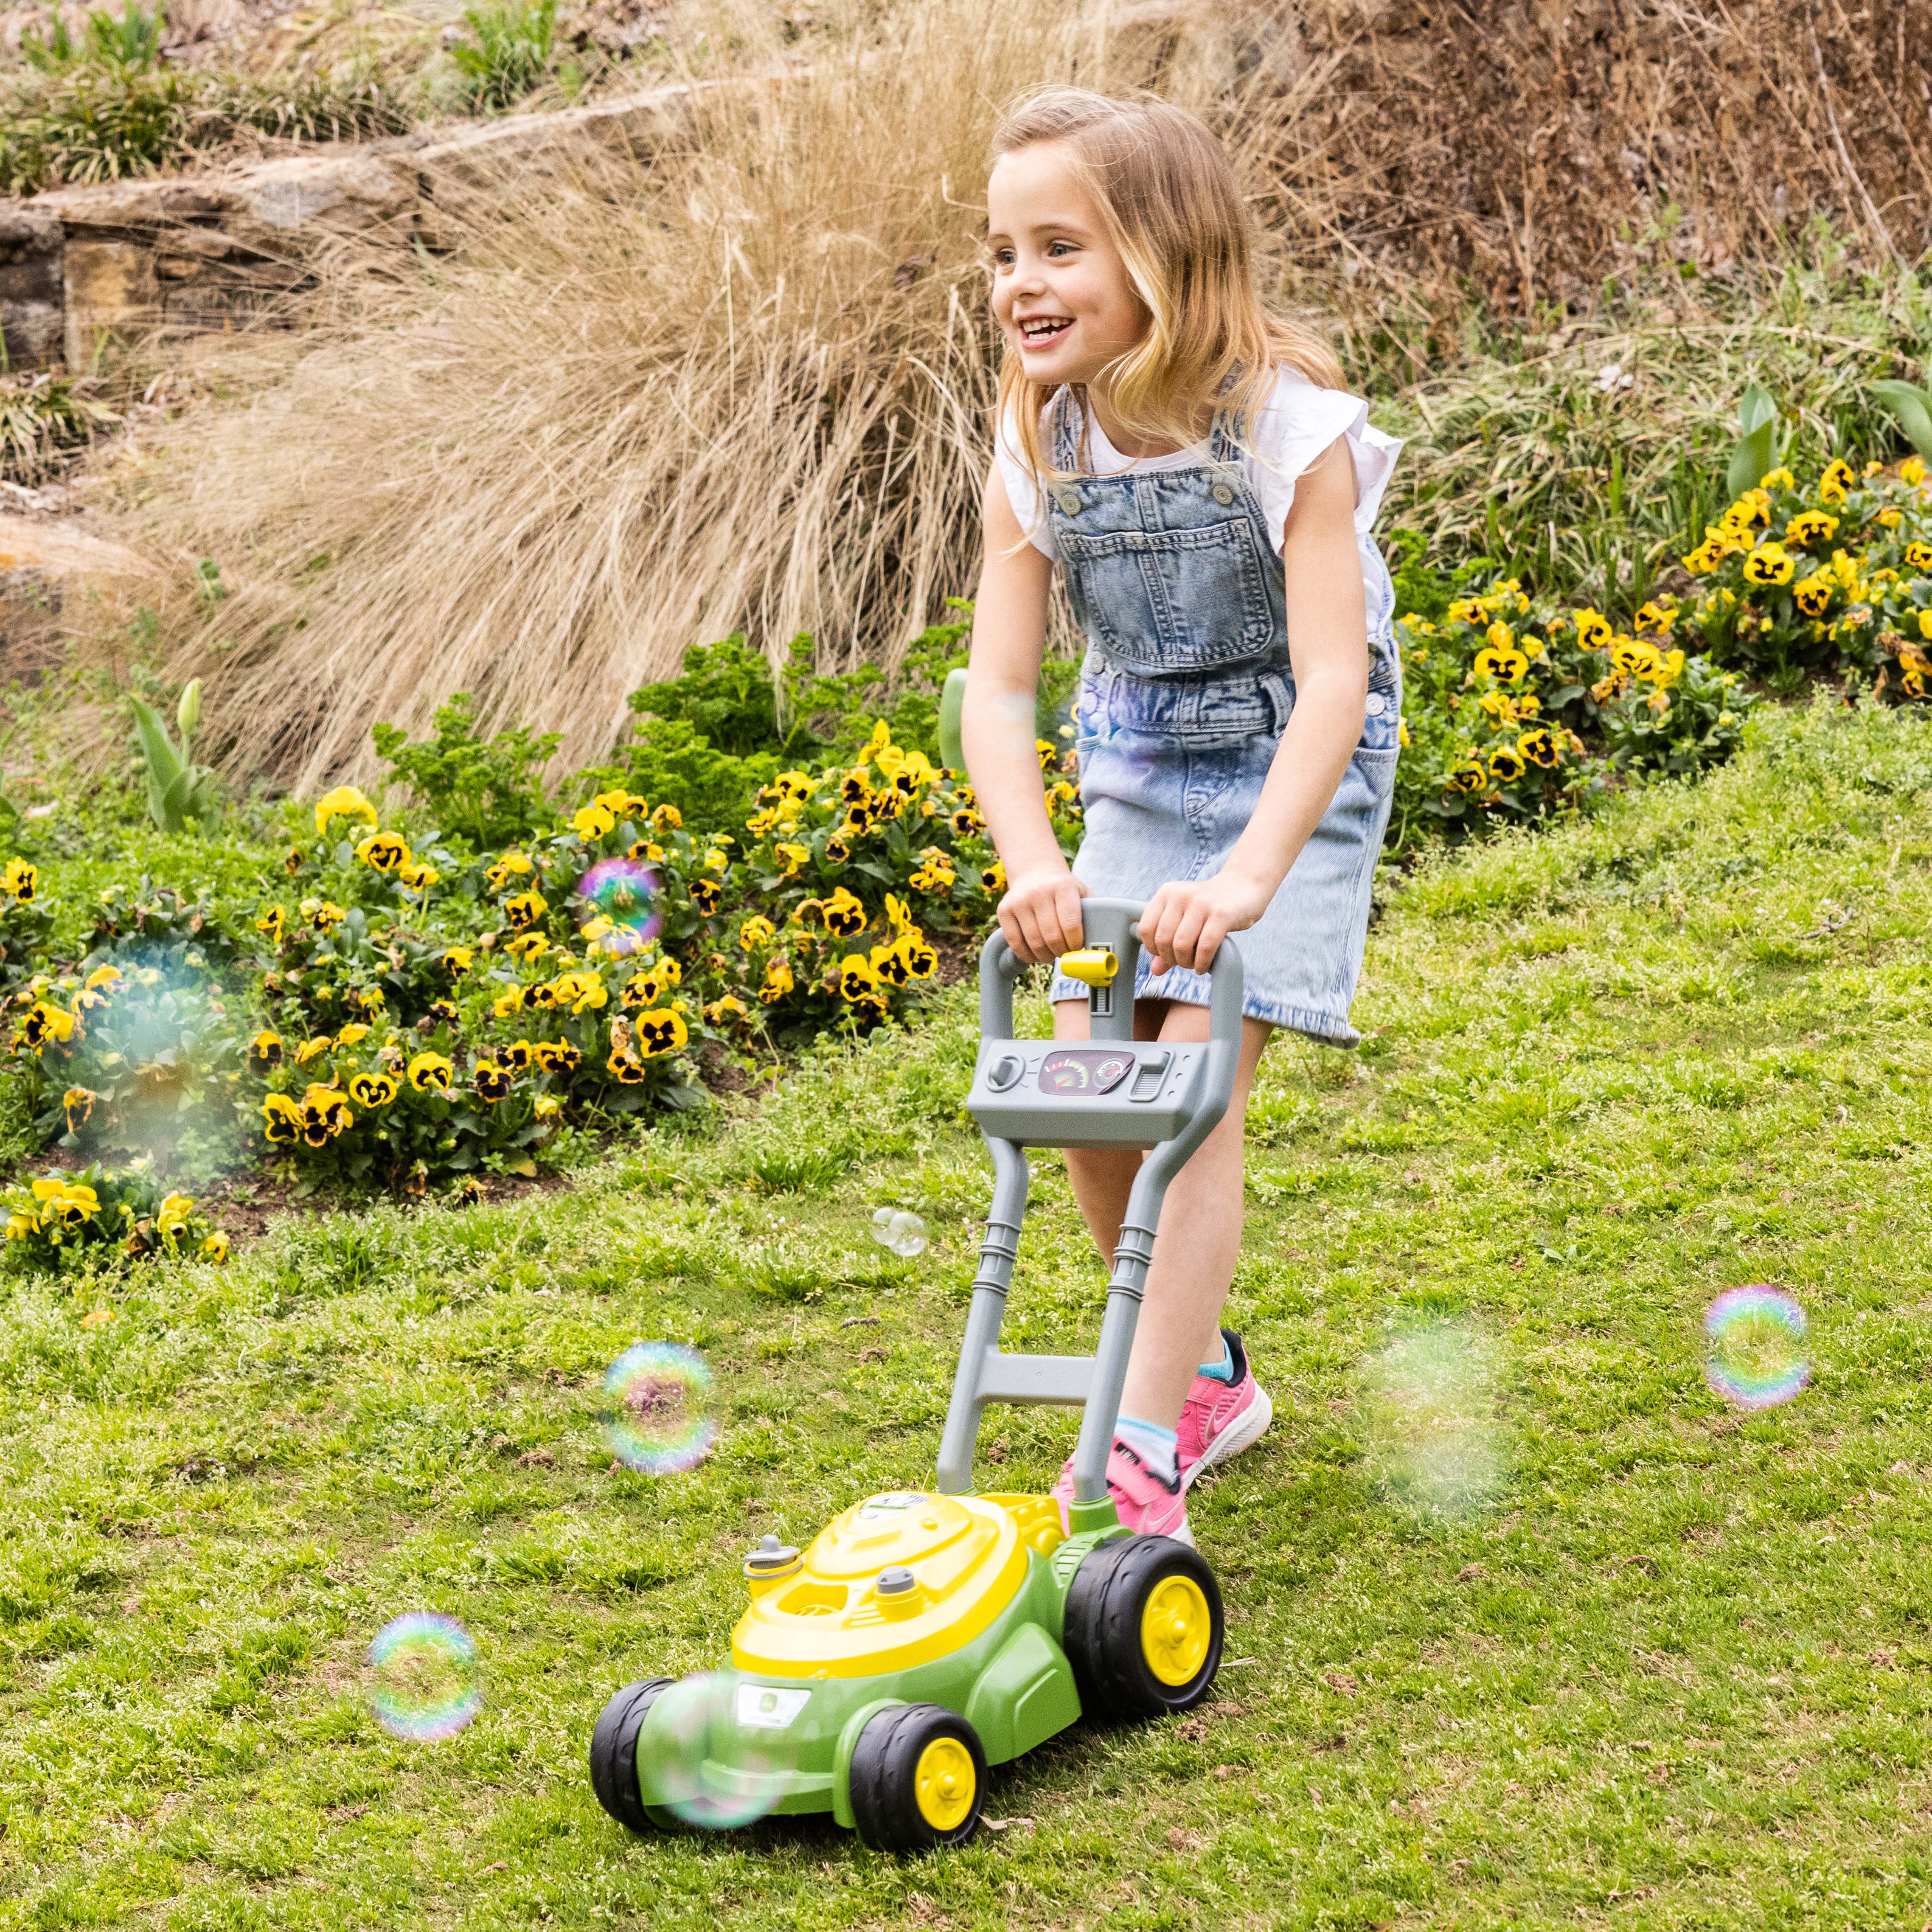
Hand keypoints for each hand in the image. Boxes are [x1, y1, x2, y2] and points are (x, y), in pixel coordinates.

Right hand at [997, 864, 1089, 964]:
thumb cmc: (1063, 889)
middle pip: (1051, 936)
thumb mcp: (1081, 892)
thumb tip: (1105, 941)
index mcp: (1062, 887)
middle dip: (1062, 952)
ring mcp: (1019, 901)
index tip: (1077, 948)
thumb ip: (1094, 912)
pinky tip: (1035, 955)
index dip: (1075, 943)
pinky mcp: (1004, 910)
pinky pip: (1015, 942)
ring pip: (1034, 942)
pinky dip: (1027, 955)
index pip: (1070, 924)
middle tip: (1065, 954)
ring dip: (1045, 956)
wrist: (1034, 872)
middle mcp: (1039, 892)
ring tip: (1052, 956)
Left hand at [1139, 870, 1272, 974]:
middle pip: (1163, 939)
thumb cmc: (1210, 906)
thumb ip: (1168, 942)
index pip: (1146, 928)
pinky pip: (1205, 947)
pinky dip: (1201, 963)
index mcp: (1167, 892)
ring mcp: (1201, 903)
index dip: (1153, 948)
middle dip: (1171, 959)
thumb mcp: (1184, 918)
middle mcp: (1181, 895)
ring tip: (1193, 964)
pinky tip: (1203, 966)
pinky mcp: (1222, 914)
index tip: (1165, 954)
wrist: (1244, 885)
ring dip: (1186, 963)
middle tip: (1182, 962)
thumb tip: (1155, 970)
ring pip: (1182, 945)